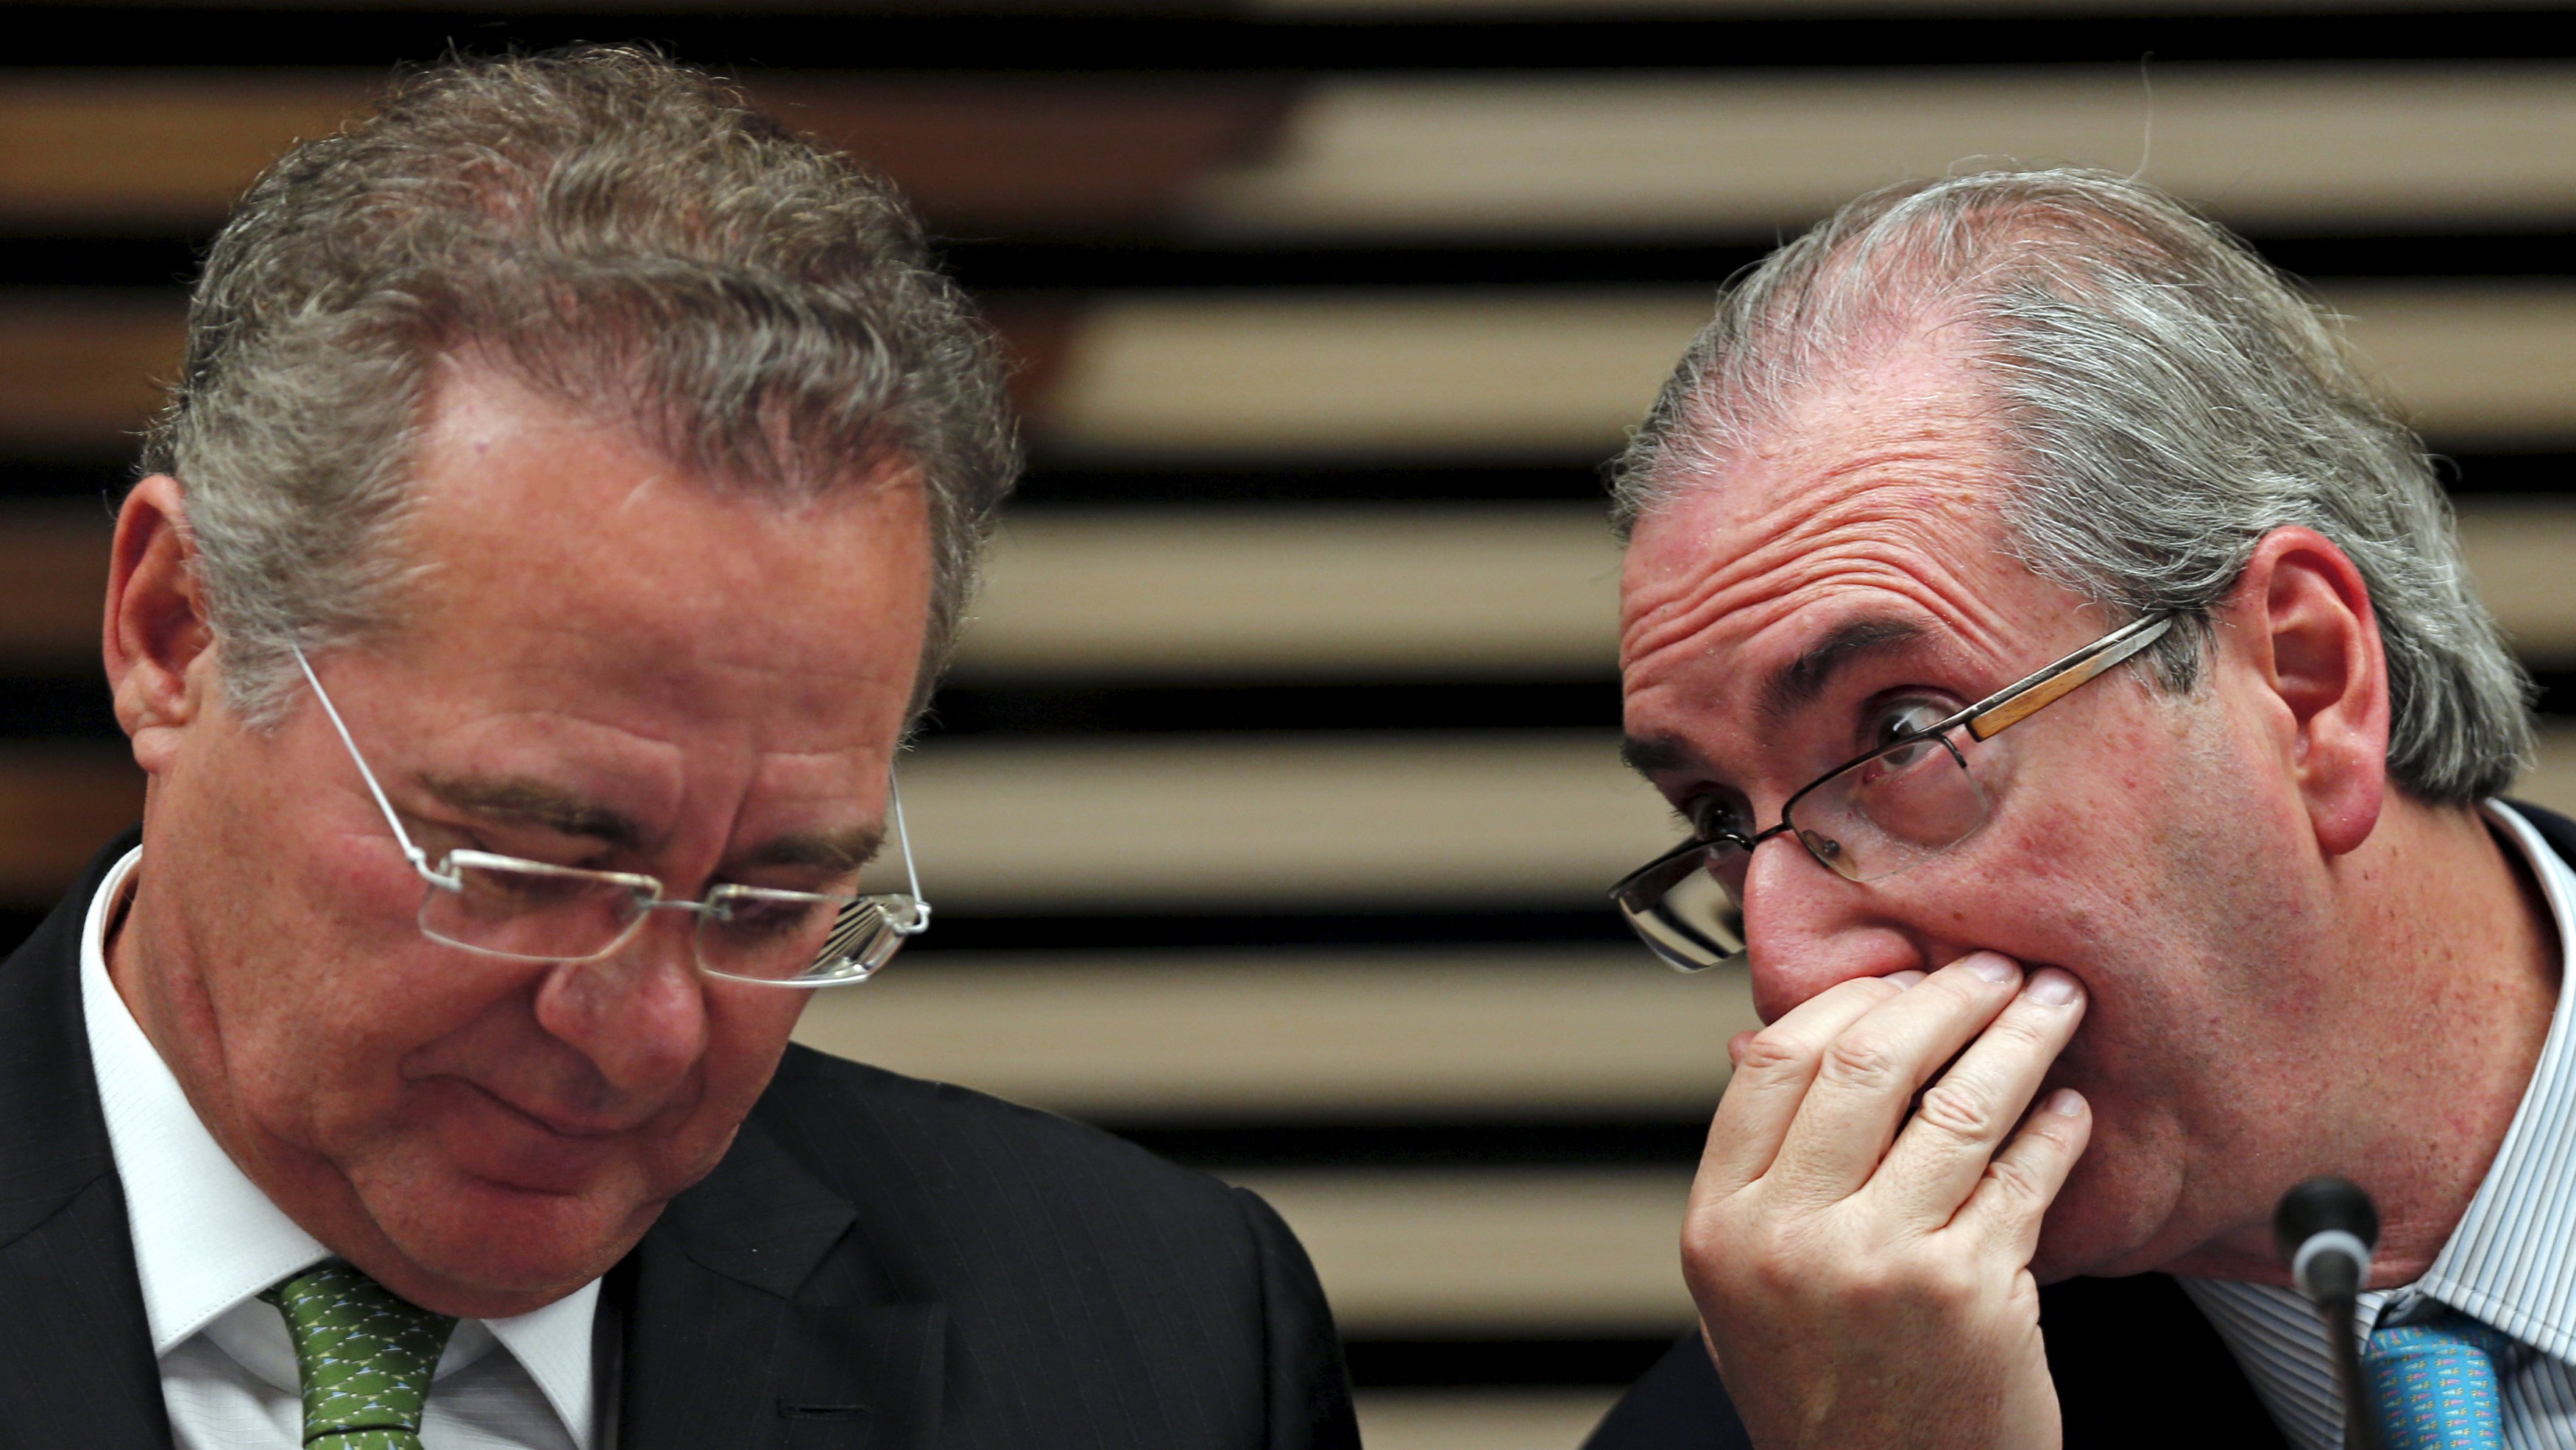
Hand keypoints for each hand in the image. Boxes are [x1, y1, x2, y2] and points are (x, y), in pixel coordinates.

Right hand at [1681, 951, 2091, 1449]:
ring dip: (2021, 1038)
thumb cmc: (1831, 1406)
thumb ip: (1763, 1180)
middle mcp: (1788, 1238)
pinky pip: (2022, 1175)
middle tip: (1992, 972)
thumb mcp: (1748, 1294)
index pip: (1774, 1061)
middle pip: (1868, 1059)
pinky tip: (2070, 1110)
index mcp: (1721, 1225)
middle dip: (1947, 996)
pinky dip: (2057, 1129)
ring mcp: (1878, 1262)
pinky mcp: (1968, 1291)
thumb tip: (1777, 1048)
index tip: (1899, 982)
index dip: (1847, 1002)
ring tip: (2052, 1009)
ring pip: (1959, 1102)